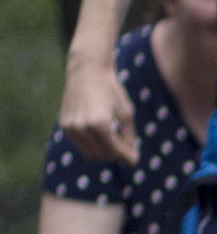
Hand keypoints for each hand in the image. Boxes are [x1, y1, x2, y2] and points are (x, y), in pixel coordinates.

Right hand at [60, 47, 137, 164]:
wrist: (88, 72)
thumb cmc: (112, 90)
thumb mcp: (127, 113)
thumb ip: (129, 136)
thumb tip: (132, 158)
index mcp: (100, 125)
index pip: (115, 151)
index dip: (127, 158)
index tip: (135, 161)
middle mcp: (82, 128)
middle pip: (102, 156)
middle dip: (115, 156)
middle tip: (126, 149)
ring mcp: (70, 127)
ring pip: (89, 154)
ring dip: (103, 153)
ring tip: (115, 142)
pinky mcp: (64, 125)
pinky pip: (80, 145)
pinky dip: (92, 145)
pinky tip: (102, 136)